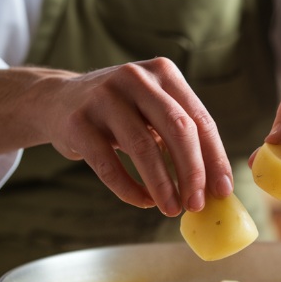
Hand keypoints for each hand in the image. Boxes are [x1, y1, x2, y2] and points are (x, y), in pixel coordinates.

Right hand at [47, 58, 232, 215]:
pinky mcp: (78, 122)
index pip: (200, 119)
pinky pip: (109, 165)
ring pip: (143, 147)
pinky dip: (129, 189)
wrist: (57, 101)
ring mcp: (104, 97)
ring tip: (171, 209)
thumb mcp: (152, 110)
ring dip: (162, 185)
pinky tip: (143, 202)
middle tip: (198, 204)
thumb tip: (214, 186)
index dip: (215, 158)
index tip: (223, 191)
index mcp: (163, 72)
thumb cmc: (120, 114)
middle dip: (192, 172)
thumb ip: (181, 138)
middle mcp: (135, 78)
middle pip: (177, 129)